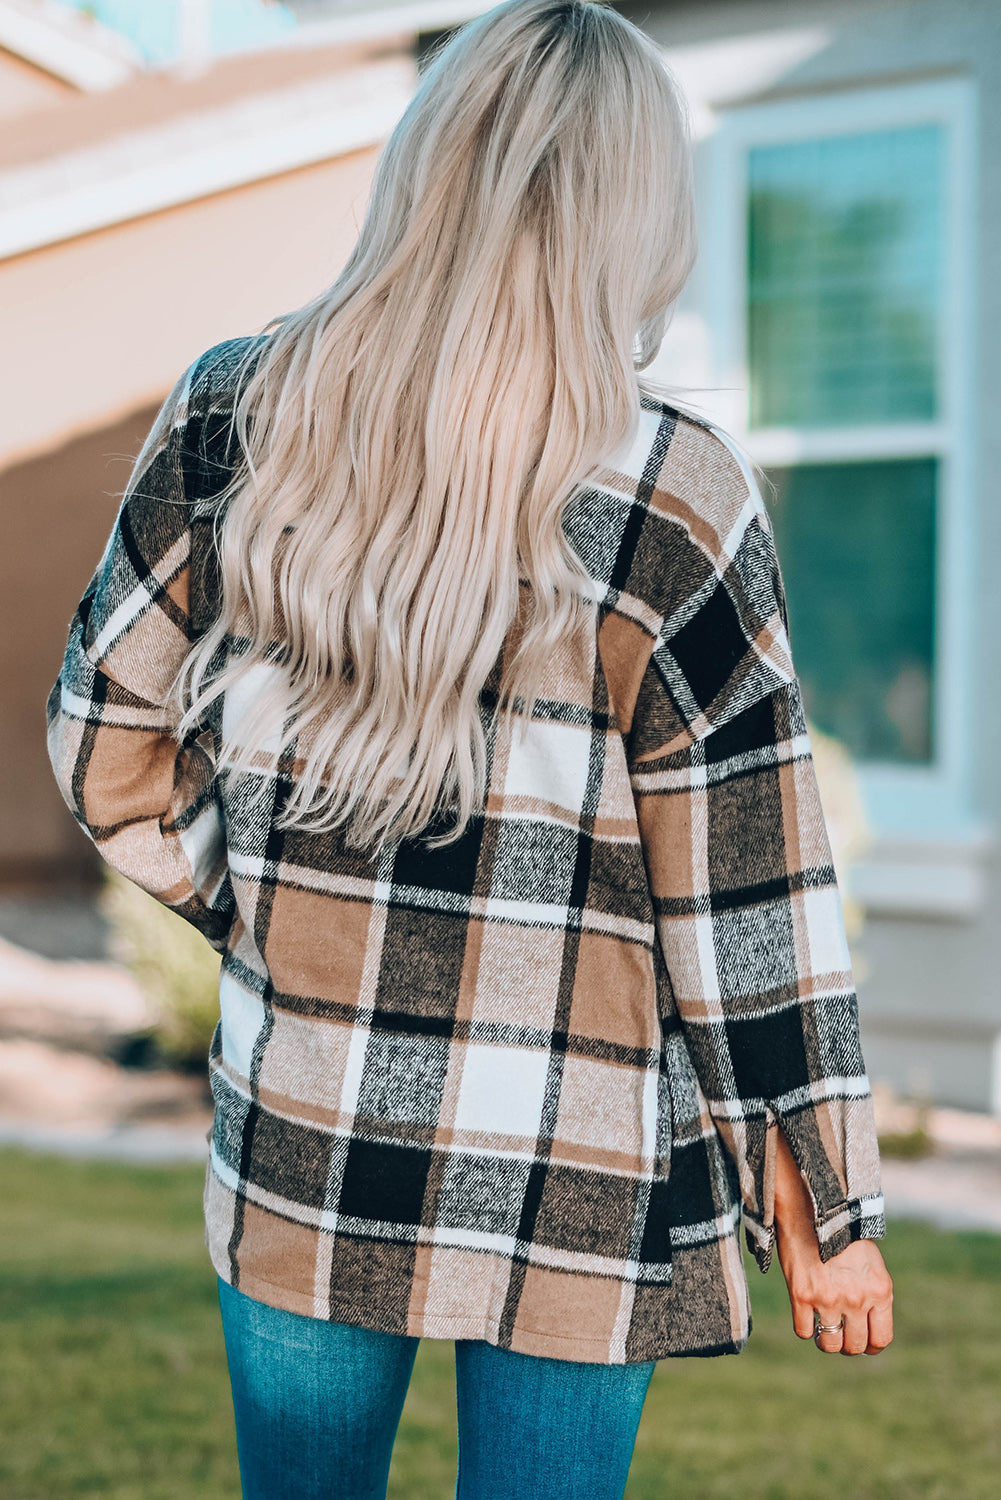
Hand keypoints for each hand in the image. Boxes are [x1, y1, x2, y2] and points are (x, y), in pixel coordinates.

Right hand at [770, 1120, 892, 1354]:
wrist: (813, 1206)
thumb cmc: (843, 1235)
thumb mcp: (870, 1265)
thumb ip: (872, 1295)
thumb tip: (867, 1327)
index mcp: (880, 1291)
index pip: (881, 1339)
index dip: (871, 1346)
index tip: (863, 1342)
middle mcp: (857, 1299)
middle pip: (855, 1346)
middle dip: (847, 1344)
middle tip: (840, 1331)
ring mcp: (829, 1299)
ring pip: (829, 1345)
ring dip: (826, 1340)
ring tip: (822, 1326)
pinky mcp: (801, 1295)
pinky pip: (803, 1331)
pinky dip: (804, 1327)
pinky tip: (805, 1312)